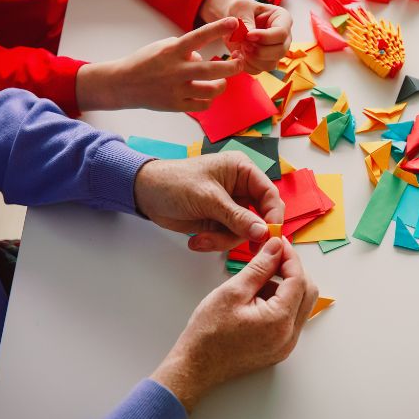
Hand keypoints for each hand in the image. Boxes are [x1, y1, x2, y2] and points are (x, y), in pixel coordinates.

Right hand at [76, 18, 243, 112]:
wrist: (123, 84)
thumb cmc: (146, 62)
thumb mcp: (162, 47)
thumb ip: (185, 49)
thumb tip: (203, 57)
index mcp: (172, 51)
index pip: (199, 36)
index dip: (218, 29)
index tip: (234, 22)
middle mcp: (176, 70)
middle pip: (211, 69)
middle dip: (232, 66)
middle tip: (240, 63)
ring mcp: (176, 90)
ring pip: (210, 90)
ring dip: (222, 85)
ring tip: (222, 81)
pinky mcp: (176, 105)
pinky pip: (202, 105)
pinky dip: (209, 100)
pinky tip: (207, 95)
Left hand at [133, 152, 284, 251]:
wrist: (145, 194)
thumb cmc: (174, 183)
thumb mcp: (208, 198)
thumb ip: (237, 216)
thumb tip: (263, 232)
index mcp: (242, 170)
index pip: (269, 194)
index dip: (273, 215)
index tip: (270, 236)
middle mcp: (241, 188)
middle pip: (260, 216)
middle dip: (245, 232)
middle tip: (242, 248)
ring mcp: (230, 206)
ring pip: (244, 231)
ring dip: (224, 240)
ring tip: (202, 239)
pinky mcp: (220, 221)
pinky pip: (228, 237)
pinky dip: (214, 242)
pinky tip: (197, 240)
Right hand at [150, 237, 318, 411]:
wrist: (195, 366)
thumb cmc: (208, 333)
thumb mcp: (233, 291)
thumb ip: (260, 266)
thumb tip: (277, 247)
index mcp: (280, 321)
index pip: (298, 280)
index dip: (290, 257)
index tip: (278, 244)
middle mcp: (289, 336)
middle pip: (307, 292)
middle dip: (292, 271)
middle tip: (272, 257)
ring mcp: (285, 345)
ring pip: (300, 305)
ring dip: (286, 286)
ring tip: (257, 279)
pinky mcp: (279, 348)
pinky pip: (290, 319)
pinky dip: (281, 302)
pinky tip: (258, 297)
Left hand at [200, 0, 292, 73]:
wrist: (233, 21)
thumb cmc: (240, 9)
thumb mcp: (241, 8)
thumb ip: (246, 21)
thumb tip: (248, 36)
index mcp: (283, 19)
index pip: (281, 33)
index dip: (264, 37)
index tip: (248, 35)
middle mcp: (283, 37)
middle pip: (280, 51)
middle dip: (259, 51)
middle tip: (243, 43)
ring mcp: (275, 51)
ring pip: (270, 64)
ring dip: (252, 59)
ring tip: (240, 47)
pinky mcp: (264, 61)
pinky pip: (258, 70)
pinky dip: (245, 65)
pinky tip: (237, 54)